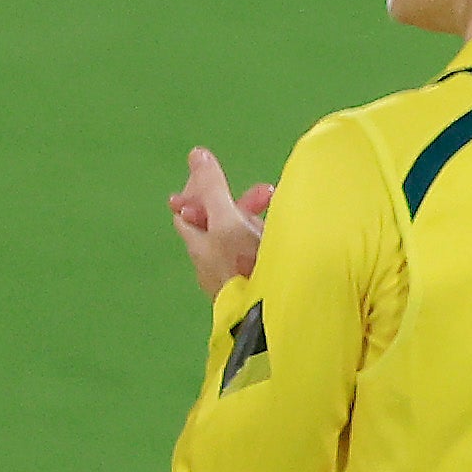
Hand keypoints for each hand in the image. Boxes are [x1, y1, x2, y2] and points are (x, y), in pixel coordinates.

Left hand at [171, 148, 270, 298]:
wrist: (271, 318)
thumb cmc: (245, 266)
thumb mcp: (227, 221)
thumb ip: (213, 189)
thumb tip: (196, 153)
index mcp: (199, 243)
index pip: (187, 208)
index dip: (199, 187)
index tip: (219, 173)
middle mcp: (210, 261)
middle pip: (217, 222)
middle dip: (239, 202)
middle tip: (267, 191)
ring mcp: (232, 276)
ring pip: (239, 238)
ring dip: (257, 221)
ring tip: (282, 216)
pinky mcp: (254, 288)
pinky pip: (255, 254)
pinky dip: (267, 240)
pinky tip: (285, 243)